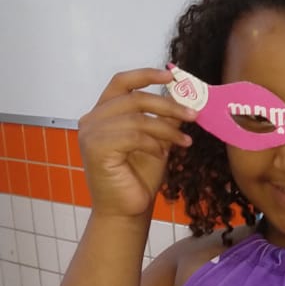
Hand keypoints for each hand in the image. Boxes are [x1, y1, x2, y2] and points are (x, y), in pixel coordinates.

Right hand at [78, 68, 195, 218]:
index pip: (121, 82)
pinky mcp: (96, 148)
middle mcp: (92, 119)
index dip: (146, 74)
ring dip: (167, 129)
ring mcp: (91, 133)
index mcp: (103, 113)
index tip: (172, 76)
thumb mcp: (157, 141)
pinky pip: (133, 136)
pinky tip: (162, 154)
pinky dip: (153, 143)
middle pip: (134, 98)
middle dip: (168, 105)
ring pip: (137, 118)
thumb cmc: (138, 178)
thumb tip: (185, 97)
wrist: (127, 210)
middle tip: (193, 114)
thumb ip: (164, 119)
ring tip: (185, 141)